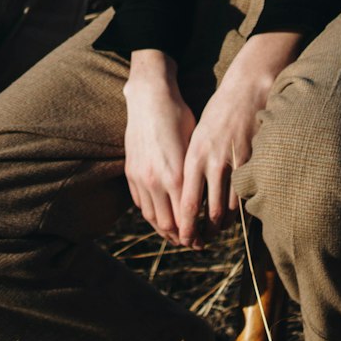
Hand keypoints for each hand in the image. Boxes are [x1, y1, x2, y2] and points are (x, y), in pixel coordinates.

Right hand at [123, 51, 196, 246]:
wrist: (149, 97)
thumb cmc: (178, 116)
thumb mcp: (194, 144)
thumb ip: (197, 175)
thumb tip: (210, 197)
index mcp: (176, 175)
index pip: (186, 218)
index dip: (194, 234)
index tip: (203, 241)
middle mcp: (156, 180)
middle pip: (168, 224)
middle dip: (182, 238)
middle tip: (193, 243)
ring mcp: (140, 177)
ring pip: (152, 217)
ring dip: (165, 230)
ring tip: (177, 235)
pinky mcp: (130, 172)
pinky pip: (141, 203)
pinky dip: (151, 214)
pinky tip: (161, 216)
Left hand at [176, 31, 303, 247]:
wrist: (246, 90)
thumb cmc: (218, 113)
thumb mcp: (197, 138)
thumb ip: (193, 166)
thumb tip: (190, 197)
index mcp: (194, 156)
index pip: (187, 204)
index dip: (187, 227)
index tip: (186, 239)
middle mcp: (213, 162)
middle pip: (210, 212)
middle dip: (207, 232)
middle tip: (205, 241)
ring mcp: (235, 162)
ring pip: (231, 207)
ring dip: (226, 223)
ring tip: (220, 230)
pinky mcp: (253, 161)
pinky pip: (247, 194)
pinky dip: (243, 208)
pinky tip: (239, 212)